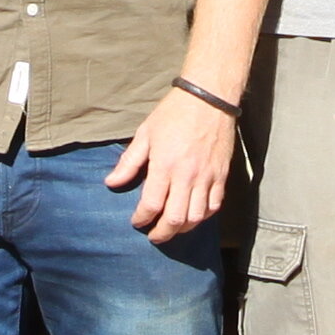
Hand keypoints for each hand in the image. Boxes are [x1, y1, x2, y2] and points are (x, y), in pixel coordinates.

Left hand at [111, 86, 241, 245]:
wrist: (209, 98)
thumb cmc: (174, 113)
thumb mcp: (146, 133)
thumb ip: (129, 162)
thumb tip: (111, 182)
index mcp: (165, 165)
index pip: (151, 204)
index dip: (141, 218)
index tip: (136, 221)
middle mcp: (187, 176)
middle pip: (175, 219)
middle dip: (162, 233)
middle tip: (153, 235)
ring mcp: (207, 177)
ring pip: (196, 217)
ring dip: (182, 228)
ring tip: (172, 228)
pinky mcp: (222, 175)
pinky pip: (214, 205)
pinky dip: (203, 216)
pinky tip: (193, 216)